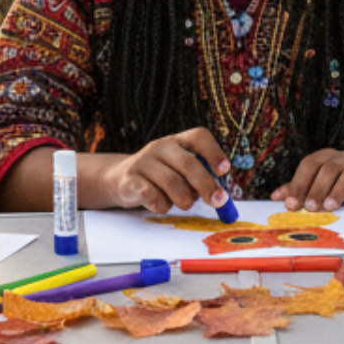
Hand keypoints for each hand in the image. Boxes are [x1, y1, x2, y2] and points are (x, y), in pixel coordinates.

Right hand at [102, 129, 230, 213]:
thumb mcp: (179, 170)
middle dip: (207, 185)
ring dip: (184, 200)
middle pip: (189, 163)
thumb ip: (199, 177)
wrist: (120, 178)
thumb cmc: (160, 177)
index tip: (224, 170)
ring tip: (183, 203)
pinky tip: (162, 204)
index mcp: (177, 141)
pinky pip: (154, 197)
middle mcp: (161, 147)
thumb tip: (220, 196)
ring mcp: (144, 162)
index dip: (214, 152)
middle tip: (218, 201)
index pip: (199, 136)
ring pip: (173, 183)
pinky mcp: (130, 180)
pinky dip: (163, 206)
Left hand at [272, 149, 343, 210]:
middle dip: (317, 189)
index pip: (309, 165)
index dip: (299, 183)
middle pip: (329, 169)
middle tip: (310, 208)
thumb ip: (298, 189)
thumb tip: (276, 197)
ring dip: (338, 191)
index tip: (291, 203)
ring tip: (330, 207)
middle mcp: (343, 158)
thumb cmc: (338, 185)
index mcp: (325, 157)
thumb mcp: (317, 184)